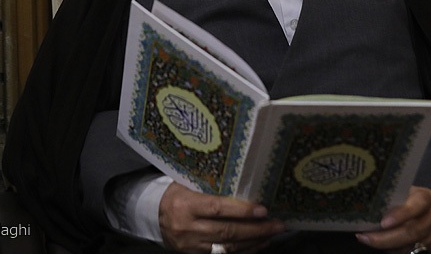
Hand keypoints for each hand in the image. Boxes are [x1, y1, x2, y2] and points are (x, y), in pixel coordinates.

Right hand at [159, 182, 286, 253]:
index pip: (217, 209)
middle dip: (255, 230)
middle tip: (278, 225)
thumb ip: (211, 187)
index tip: (263, 210)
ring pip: (227, 248)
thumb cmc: (176, 193)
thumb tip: (245, 186)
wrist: (153, 215)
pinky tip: (258, 245)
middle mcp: (188, 228)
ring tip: (272, 234)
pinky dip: (243, 252)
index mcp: (186, 205)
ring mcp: (191, 246)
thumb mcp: (187, 183)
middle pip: (227, 232)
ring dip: (253, 242)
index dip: (242, 211)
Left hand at [355, 187, 430, 252]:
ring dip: (387, 246)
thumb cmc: (413, 199)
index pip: (416, 206)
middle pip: (411, 232)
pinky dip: (395, 251)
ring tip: (369, 241)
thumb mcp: (406, 192)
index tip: (383, 223)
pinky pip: (413, 253)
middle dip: (386, 238)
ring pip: (410, 246)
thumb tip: (366, 206)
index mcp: (425, 198)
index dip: (401, 215)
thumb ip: (393, 199)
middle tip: (365, 237)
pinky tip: (384, 247)